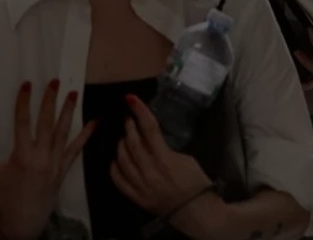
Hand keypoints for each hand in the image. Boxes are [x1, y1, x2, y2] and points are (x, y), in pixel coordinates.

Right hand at [0, 80, 95, 239]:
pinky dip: (85, 136)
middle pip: (46, 123)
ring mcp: (55, 164)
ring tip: (74, 94)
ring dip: (68, 112)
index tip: (27, 85)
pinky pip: (76, 150)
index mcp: (22, 156)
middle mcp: (41, 157)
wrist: (24, 223)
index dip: (24, 103)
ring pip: (63, 133)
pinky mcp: (63, 171)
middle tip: (55, 82)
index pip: (23, 123)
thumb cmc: (6, 199)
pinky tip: (94, 123)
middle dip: (50, 101)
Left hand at [110, 95, 213, 217]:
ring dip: (121, 145)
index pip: (148, 129)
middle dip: (129, 127)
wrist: (198, 213)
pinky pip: (118, 180)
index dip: (139, 111)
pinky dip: (114, 167)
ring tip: (124, 138)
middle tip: (128, 120)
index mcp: (165, 159)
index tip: (131, 99)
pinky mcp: (137, 197)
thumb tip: (153, 140)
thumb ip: (167, 149)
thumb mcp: (187, 159)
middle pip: (132, 142)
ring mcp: (141, 185)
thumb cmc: (197, 184)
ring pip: (121, 159)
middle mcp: (150, 171)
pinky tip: (117, 160)